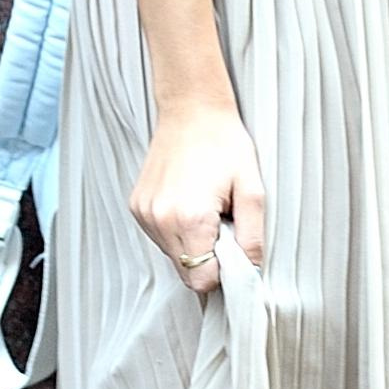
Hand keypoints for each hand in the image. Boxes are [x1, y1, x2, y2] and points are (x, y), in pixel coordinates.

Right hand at [130, 97, 263, 296]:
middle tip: (221, 222)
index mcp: (190, 217)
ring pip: (172, 256)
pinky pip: (160, 237)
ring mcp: (144, 214)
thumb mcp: (252, 188)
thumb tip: (251, 270)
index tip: (233, 248)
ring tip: (204, 208)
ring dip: (191, 244)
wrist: (192, 108)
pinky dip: (176, 230)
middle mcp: (160, 219)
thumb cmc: (224, 143)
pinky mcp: (136, 206)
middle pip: (186, 271)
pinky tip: (188, 202)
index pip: (202, 280)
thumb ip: (253, 236)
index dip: (222, 272)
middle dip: (208, 257)